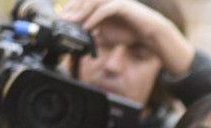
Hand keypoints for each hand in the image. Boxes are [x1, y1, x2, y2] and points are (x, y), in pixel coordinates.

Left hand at [60, 0, 194, 75]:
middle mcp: (106, 0)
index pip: (81, 3)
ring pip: (93, 2)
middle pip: (84, 0)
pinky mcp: (122, 5)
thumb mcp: (106, 36)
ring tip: (72, 22)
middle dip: (72, 10)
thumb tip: (80, 41)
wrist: (149, 33)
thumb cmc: (129, 32)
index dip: (70, 10)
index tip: (61, 21)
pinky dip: (94, 18)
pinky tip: (88, 26)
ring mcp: (114, 1)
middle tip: (62, 21)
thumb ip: (93, 35)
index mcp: (101, 4)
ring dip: (81, 12)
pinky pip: (104, 10)